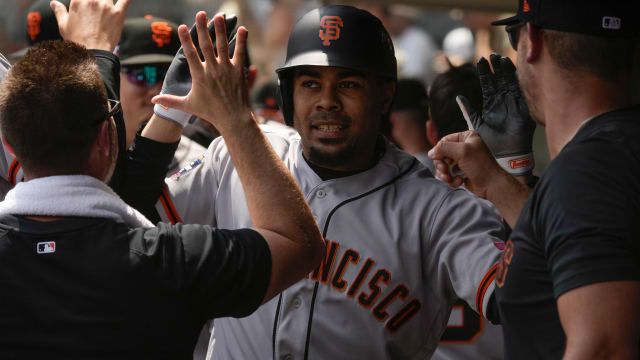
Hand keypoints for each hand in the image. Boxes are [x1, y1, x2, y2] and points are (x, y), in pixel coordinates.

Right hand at [51, 0, 129, 50]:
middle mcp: (93, 0)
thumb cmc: (77, 40)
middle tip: (97, 5)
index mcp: (78, 1)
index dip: (84, 0)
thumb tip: (54, 3)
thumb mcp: (64, 25)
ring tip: (106, 5)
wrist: (93, 52)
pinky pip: (126, 1)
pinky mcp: (118, 14)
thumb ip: (59, 11)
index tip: (86, 3)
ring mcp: (106, 6)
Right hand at [152, 12, 251, 133]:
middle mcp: (213, 70)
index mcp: (199, 76)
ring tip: (219, 16)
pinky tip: (242, 29)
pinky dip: (241, 41)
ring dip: (221, 30)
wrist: (233, 119)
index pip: (190, 54)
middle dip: (203, 28)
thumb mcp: (188, 106)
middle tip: (200, 14)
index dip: (186, 40)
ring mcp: (226, 70)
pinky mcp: (238, 71)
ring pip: (223, 46)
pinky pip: (240, 53)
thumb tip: (153, 101)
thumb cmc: (210, 113)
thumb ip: (170, 101)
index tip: (182, 27)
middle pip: (206, 45)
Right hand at [428, 130, 503, 198]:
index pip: (445, 140)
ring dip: (445, 173)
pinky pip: (448, 174)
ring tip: (450, 178)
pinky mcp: (460, 172)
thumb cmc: (482, 167)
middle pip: (442, 154)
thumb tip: (431, 152)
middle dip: (442, 164)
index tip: (438, 159)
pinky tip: (458, 181)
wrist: (491, 185)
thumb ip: (444, 148)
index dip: (439, 150)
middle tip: (445, 170)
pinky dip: (450, 179)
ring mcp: (462, 160)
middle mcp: (464, 147)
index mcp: (466, 138)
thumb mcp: (462, 152)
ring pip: (443, 165)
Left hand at [458, 54, 535, 174]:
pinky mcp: (522, 106)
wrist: (505, 153)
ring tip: (500, 59)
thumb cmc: (490, 142)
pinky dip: (516, 80)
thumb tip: (458, 96)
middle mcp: (502, 100)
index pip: (487, 83)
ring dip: (505, 70)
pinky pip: (519, 90)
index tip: (481, 61)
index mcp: (491, 103)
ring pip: (509, 82)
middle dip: (496, 67)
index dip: (485, 72)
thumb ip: (469, 109)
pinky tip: (512, 70)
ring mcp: (512, 102)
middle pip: (499, 79)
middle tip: (492, 55)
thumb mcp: (476, 123)